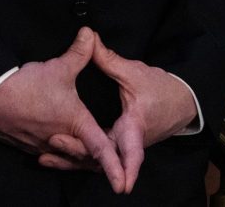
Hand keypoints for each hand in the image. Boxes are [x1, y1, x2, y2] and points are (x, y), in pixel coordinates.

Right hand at [0, 27, 125, 192]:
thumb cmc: (26, 87)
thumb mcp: (58, 67)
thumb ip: (80, 53)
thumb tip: (91, 34)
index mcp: (75, 124)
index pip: (101, 149)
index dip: (115, 167)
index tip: (124, 185)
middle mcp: (60, 141)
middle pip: (84, 157)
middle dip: (95, 160)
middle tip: (108, 162)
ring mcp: (42, 146)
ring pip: (65, 157)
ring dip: (74, 154)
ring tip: (81, 150)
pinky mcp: (27, 145)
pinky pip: (48, 153)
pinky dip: (56, 151)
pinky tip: (55, 141)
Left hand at [44, 32, 198, 192]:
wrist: (181, 102)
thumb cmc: (162, 90)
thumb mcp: (135, 72)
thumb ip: (108, 59)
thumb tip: (88, 38)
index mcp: (136, 127)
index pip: (132, 151)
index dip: (126, 168)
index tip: (122, 185)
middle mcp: (128, 142)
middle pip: (102, 157)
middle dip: (78, 155)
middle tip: (53, 144)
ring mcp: (122, 145)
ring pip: (96, 160)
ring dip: (72, 159)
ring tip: (44, 157)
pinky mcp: (117, 144)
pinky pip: (96, 155)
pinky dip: (77, 156)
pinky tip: (55, 154)